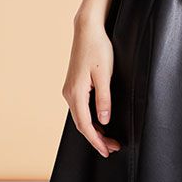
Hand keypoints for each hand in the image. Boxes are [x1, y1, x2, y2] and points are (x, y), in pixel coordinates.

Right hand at [62, 19, 122, 157]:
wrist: (87, 30)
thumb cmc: (98, 49)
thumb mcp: (104, 75)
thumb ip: (104, 98)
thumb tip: (103, 120)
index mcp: (76, 93)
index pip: (86, 125)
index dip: (96, 141)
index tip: (107, 151)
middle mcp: (69, 93)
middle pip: (81, 124)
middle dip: (96, 138)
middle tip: (113, 148)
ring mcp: (70, 89)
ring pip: (80, 117)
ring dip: (94, 129)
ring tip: (109, 139)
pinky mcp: (73, 85)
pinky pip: (80, 108)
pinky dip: (90, 119)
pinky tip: (100, 122)